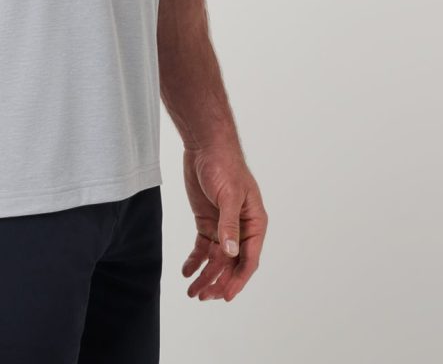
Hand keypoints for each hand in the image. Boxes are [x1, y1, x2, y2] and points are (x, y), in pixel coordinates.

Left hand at [181, 142, 267, 301]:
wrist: (205, 145)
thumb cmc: (224, 165)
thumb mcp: (229, 194)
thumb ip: (229, 224)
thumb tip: (230, 252)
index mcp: (255, 223)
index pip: (249, 259)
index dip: (237, 279)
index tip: (225, 295)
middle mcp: (241, 228)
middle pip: (231, 263)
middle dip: (218, 281)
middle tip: (202, 296)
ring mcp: (223, 226)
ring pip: (216, 259)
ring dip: (205, 275)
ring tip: (192, 292)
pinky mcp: (207, 221)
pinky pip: (203, 246)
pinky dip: (195, 260)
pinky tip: (187, 271)